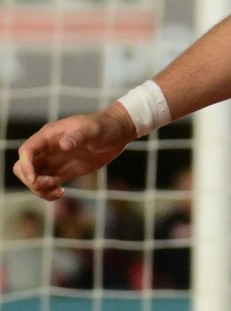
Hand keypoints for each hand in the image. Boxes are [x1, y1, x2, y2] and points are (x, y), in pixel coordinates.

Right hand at [12, 104, 137, 200]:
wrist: (118, 133)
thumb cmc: (105, 126)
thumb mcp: (94, 130)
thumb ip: (79, 136)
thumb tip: (63, 145)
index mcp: (50, 136)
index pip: (27, 151)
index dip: (25, 165)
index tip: (34, 179)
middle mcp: (47, 149)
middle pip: (23, 167)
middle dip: (32, 180)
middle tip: (53, 183)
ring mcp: (54, 161)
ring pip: (33, 178)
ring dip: (39, 189)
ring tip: (59, 191)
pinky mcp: (62, 172)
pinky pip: (46, 185)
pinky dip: (47, 192)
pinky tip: (61, 193)